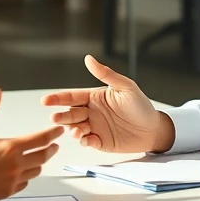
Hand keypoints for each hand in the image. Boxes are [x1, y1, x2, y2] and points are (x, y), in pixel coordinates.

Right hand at [0, 87, 62, 200]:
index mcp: (9, 147)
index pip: (40, 139)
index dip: (52, 133)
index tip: (59, 130)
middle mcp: (15, 165)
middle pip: (43, 156)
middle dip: (51, 148)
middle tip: (54, 144)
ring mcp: (12, 180)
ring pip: (35, 171)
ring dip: (40, 162)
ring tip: (39, 157)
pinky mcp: (7, 192)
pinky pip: (24, 183)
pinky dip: (27, 176)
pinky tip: (23, 173)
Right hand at [41, 55, 172, 152]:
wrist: (154, 128)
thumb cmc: (141, 105)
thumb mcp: (125, 87)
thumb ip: (106, 74)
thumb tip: (88, 58)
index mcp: (94, 97)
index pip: (72, 97)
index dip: (58, 98)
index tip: (45, 100)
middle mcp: (91, 112)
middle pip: (70, 113)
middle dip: (61, 116)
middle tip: (55, 118)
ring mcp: (94, 128)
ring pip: (75, 128)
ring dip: (72, 129)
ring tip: (75, 131)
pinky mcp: (100, 142)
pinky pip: (87, 142)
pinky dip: (84, 141)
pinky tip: (86, 139)